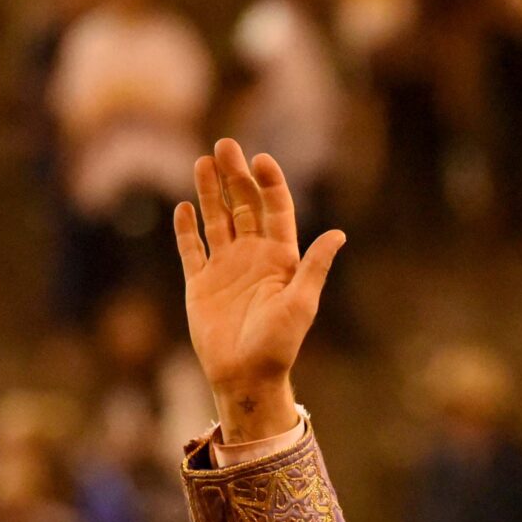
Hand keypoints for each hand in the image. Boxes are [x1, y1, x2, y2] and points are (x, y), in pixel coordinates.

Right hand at [173, 139, 345, 443]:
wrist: (246, 376)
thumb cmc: (279, 345)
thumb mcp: (301, 304)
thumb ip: (314, 267)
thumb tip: (339, 234)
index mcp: (280, 258)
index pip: (276, 210)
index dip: (269, 183)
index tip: (260, 159)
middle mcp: (253, 257)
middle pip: (244, 206)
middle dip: (235, 176)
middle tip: (224, 145)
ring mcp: (226, 268)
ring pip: (217, 220)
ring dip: (210, 192)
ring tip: (202, 162)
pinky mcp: (200, 283)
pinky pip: (191, 249)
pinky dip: (186, 229)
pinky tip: (183, 207)